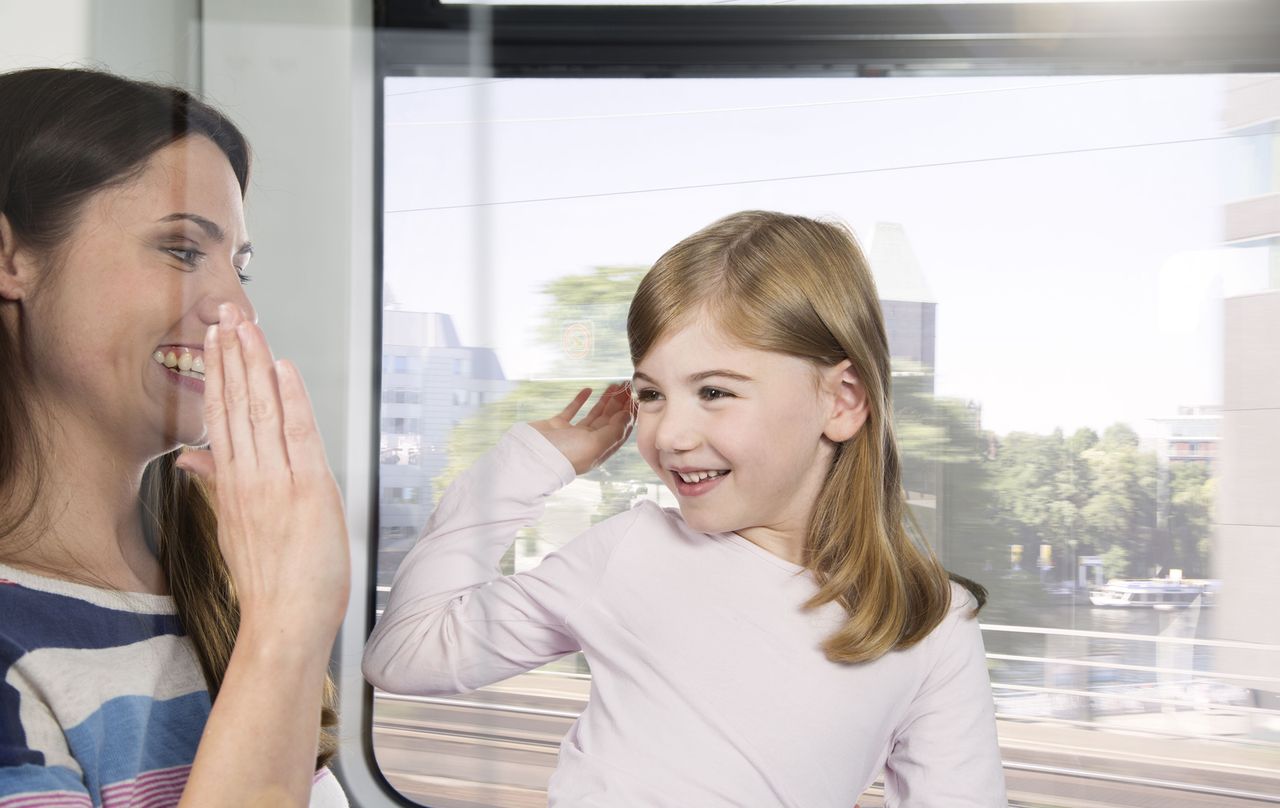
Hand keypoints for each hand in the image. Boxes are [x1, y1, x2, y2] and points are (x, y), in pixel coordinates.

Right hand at [176, 305, 350, 641]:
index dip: (220, 374)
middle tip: (226, 314)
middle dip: (232, 356)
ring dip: (254, 365)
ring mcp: (276, 482)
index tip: (216, 340)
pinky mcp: (306, 491)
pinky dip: (289, 399)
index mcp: (231, 485)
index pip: (222, 416)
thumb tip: (193, 457)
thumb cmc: (267, 583)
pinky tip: (282, 370)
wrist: (283, 624)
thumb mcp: (231, 528)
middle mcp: (249, 478)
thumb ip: (215, 484)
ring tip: (246, 326)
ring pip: (260, 411)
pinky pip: (296, 434)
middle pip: (236, 405)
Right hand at [529, 384, 633, 474]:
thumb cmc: (565, 454)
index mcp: (600, 450)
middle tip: (627, 386)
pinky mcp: (557, 426)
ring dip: (605, 400)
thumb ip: (613, 431)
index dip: (629, 414)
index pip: (620, 430)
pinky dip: (580, 400)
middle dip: (619, 403)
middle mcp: (588, 442)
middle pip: (609, 421)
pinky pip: (572, 411)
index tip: (636, 397)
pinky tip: (588, 390)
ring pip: (593, 415)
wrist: (530, 456)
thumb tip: (628, 417)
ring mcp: (572, 434)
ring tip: (613, 385)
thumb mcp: (595, 444)